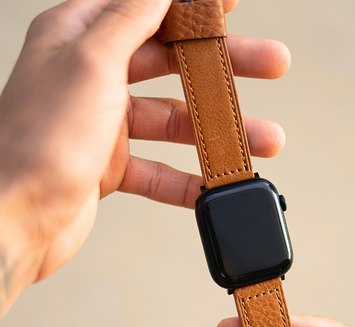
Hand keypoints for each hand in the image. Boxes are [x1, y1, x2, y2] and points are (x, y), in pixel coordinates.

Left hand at [0, 0, 289, 315]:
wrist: (16, 218)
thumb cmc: (40, 139)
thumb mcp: (90, 62)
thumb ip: (128, 20)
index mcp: (80, 37)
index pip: (147, 8)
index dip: (193, 5)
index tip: (231, 5)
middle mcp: (93, 77)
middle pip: (172, 64)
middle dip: (224, 68)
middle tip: (270, 64)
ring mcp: (105, 124)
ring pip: (174, 121)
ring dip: (217, 133)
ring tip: (262, 141)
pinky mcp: (111, 166)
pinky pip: (160, 169)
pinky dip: (188, 179)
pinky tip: (215, 186)